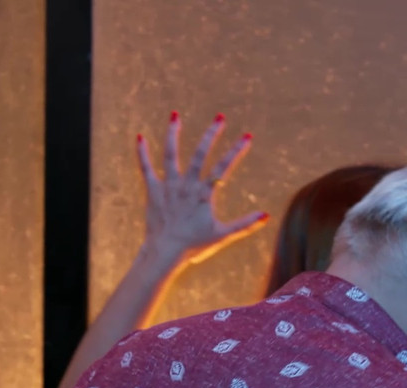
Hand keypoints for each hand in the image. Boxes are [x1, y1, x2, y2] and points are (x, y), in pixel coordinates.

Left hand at [137, 112, 269, 264]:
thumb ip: (245, 224)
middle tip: (219, 117)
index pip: (223, 167)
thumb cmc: (194, 246)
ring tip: (175, 115)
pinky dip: (143, 153)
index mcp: (204, 194)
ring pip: (171, 155)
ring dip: (173, 134)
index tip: (246, 136)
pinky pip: (146, 169)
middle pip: (199, 154)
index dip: (236, 151)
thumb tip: (266, 216)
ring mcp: (168, 187)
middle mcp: (186, 186)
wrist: (165, 252)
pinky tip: (140, 137)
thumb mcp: (222, 235)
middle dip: (210, 134)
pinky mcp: (153, 191)